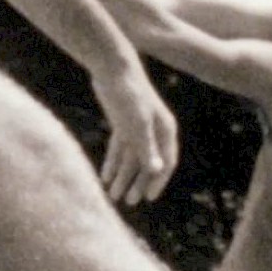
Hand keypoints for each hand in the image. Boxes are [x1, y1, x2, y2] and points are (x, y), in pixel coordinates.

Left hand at [93, 69, 178, 205]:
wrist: (112, 68)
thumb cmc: (128, 94)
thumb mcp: (136, 124)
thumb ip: (146, 147)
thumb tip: (157, 171)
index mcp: (165, 130)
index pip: (166, 162)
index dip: (157, 181)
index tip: (148, 199)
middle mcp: (154, 131)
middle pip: (148, 163)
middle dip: (138, 183)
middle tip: (129, 202)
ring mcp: (138, 127)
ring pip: (131, 158)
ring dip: (123, 177)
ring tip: (113, 196)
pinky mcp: (122, 123)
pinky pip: (119, 149)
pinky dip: (113, 163)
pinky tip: (105, 177)